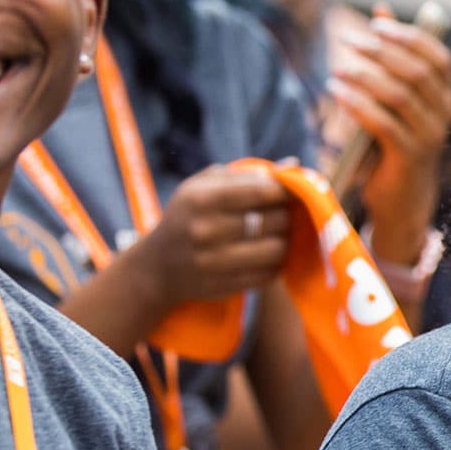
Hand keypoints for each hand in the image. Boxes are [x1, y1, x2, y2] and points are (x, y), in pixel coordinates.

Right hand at [127, 166, 291, 304]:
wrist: (157, 267)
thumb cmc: (187, 215)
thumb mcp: (202, 186)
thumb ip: (244, 174)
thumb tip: (293, 164)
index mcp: (201, 199)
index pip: (262, 191)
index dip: (287, 190)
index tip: (293, 191)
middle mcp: (206, 230)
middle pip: (275, 220)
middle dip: (287, 214)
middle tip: (285, 213)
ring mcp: (214, 262)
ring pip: (277, 249)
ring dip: (285, 240)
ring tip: (278, 234)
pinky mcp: (224, 286)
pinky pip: (269, 274)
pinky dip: (276, 263)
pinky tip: (267, 255)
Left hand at [325, 5, 450, 264]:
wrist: (401, 198)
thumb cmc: (392, 140)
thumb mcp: (392, 96)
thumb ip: (390, 55)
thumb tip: (380, 8)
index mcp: (445, 95)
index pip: (438, 56)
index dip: (409, 36)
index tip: (376, 24)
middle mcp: (444, 114)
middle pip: (417, 71)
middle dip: (380, 51)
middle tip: (347, 40)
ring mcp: (430, 136)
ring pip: (400, 95)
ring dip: (365, 77)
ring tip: (337, 69)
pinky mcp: (409, 156)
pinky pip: (383, 123)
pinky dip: (358, 105)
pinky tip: (337, 94)